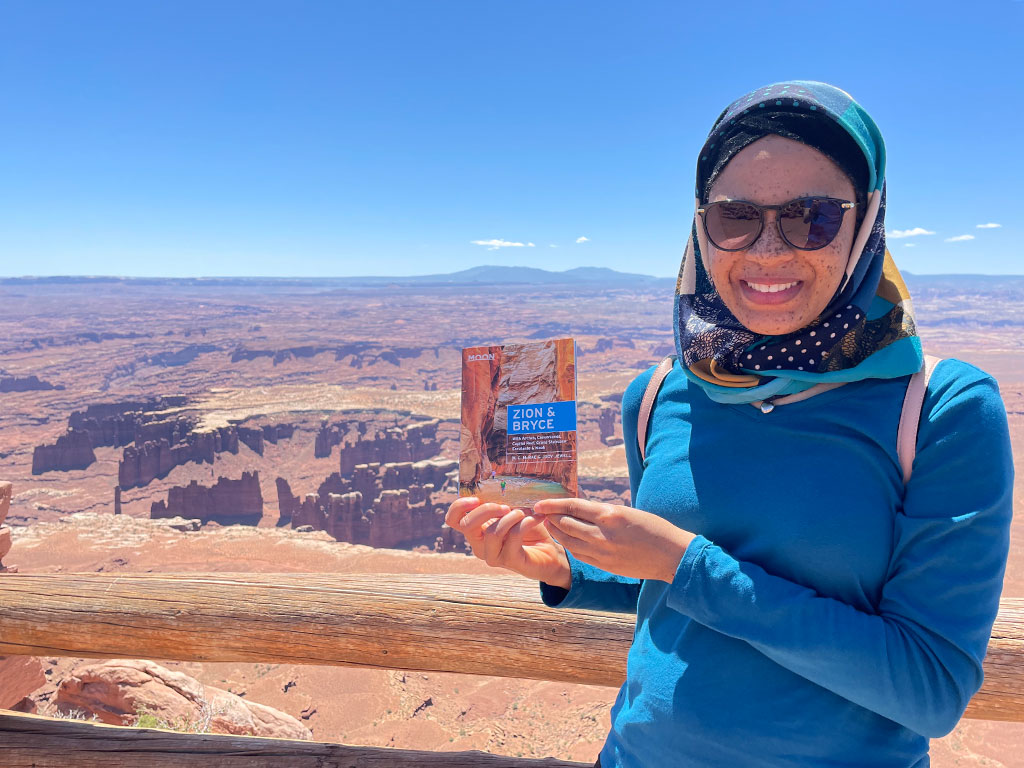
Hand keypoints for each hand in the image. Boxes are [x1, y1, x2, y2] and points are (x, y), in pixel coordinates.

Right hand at [445, 497, 570, 587]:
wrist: (551, 553)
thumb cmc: (530, 530)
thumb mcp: (514, 511)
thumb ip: (502, 501)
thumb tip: (500, 482)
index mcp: (476, 530)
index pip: (453, 519)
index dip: (458, 506)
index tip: (476, 498)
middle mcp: (480, 545)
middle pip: (466, 525)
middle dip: (486, 510)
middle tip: (505, 506)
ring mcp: (493, 555)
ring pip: (492, 532)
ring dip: (510, 517)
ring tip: (525, 512)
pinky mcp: (510, 561)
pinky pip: (513, 537)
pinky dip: (525, 523)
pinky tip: (536, 518)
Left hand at [532, 498, 696, 582]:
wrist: (671, 555)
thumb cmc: (653, 528)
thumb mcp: (627, 511)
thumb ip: (603, 512)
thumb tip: (580, 509)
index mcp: (609, 515)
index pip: (572, 506)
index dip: (553, 504)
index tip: (540, 503)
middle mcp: (602, 534)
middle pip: (565, 524)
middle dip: (550, 517)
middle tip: (541, 512)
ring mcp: (602, 552)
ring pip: (569, 541)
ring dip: (556, 532)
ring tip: (550, 525)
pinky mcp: (605, 565)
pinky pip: (579, 554)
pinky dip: (570, 545)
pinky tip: (567, 540)